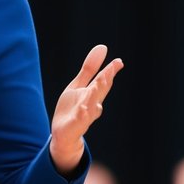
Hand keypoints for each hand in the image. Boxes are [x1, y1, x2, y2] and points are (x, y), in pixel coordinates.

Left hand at [49, 44, 122, 175]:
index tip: (118, 62)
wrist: (64, 136)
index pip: (103, 81)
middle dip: (104, 82)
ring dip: (95, 96)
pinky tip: (82, 108)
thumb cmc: (73, 108)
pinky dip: (82, 115)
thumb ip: (90, 68)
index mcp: (92, 94)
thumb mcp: (78, 85)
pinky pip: (79, 120)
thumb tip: (103, 47)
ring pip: (91, 106)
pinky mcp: (74, 126)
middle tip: (109, 71)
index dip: (110, 71)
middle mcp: (91, 104)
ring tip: (98, 84)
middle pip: (99, 92)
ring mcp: (84, 116)